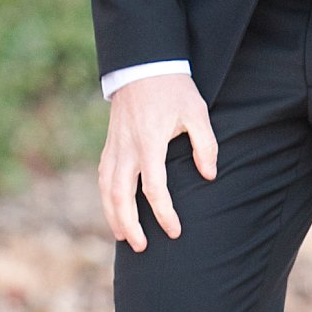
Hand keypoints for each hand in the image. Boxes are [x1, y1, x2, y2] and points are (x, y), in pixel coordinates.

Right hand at [98, 73, 217, 251]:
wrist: (143, 64)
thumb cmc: (173, 89)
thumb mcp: (197, 112)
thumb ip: (206, 146)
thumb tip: (209, 176)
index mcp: (149, 142)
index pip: (153, 188)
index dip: (164, 213)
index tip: (175, 231)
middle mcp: (127, 147)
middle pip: (120, 195)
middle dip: (129, 224)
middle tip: (142, 247)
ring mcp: (114, 145)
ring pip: (106, 187)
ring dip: (113, 215)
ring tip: (123, 237)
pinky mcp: (110, 143)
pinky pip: (103, 175)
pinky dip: (106, 197)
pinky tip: (113, 210)